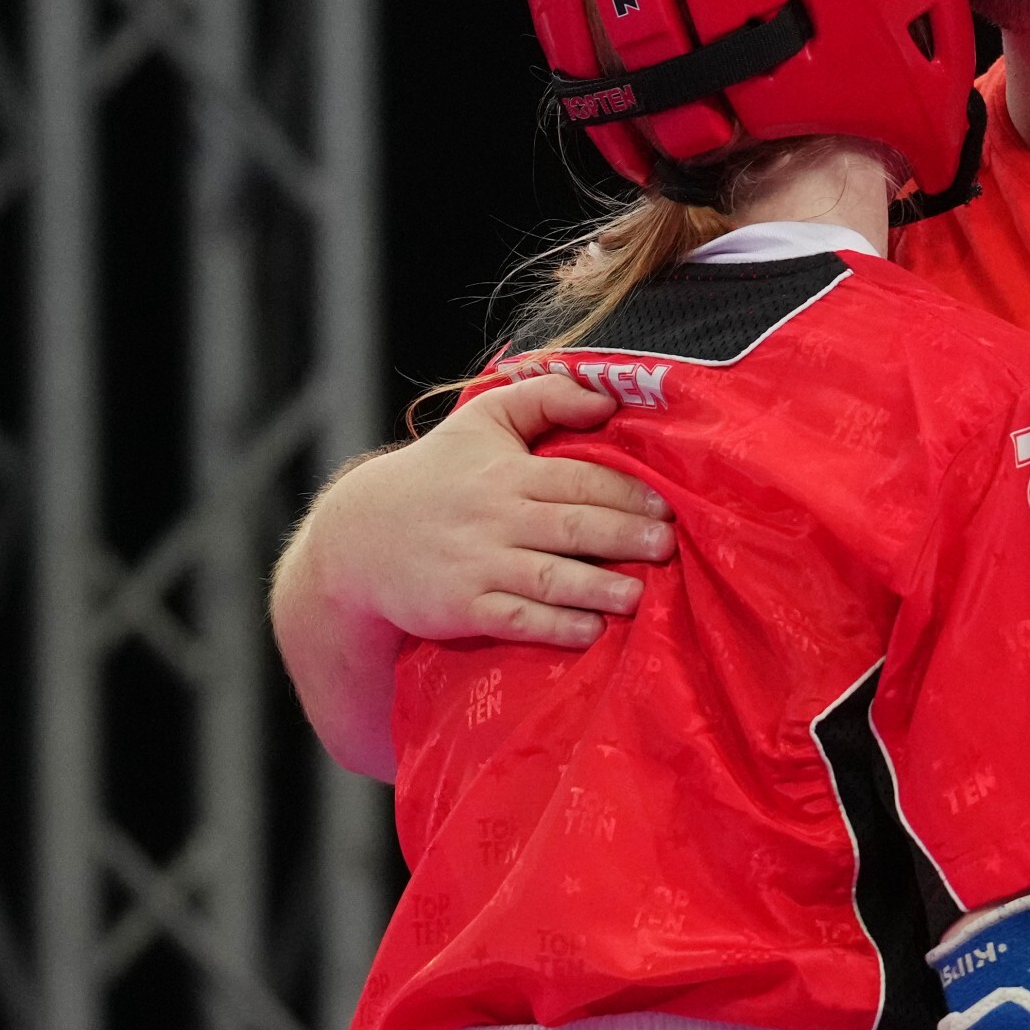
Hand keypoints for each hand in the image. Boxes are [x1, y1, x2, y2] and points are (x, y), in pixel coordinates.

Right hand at [303, 370, 675, 651]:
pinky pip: (515, 618)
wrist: (362, 535)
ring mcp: (476, 563)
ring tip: (640, 596)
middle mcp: (494, 516)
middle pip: (571, 526)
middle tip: (668, 547)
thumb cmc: (437, 474)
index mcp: (506, 471)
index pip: (577, 479)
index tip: (667, 507)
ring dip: (597, 587)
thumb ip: (544, 398)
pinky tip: (590, 631)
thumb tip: (606, 398)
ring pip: (548, 576)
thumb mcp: (482, 420)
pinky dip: (554, 626)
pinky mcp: (460, 606)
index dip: (626, 493)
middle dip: (624, 537)